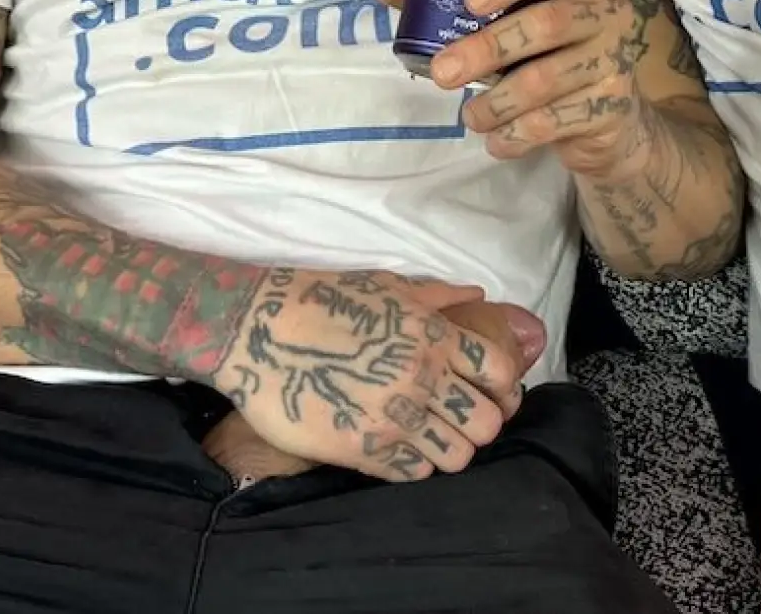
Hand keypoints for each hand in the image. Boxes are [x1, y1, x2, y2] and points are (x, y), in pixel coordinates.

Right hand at [208, 268, 532, 482]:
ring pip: (457, 456)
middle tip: (458, 418)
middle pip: (487, 423)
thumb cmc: (323, 299)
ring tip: (430, 438)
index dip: (502, 386)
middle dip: (479, 423)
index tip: (487, 389)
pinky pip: (413, 473)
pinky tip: (398, 448)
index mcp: (434, 336)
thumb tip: (480, 298)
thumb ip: (438, 296)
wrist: (258, 331)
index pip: (501, 372)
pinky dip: (413, 464)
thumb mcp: (387, 285)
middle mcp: (422, 379)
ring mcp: (393, 418)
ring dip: (449, 448)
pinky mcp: (362, 449)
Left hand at [373, 0, 658, 179]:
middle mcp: (605, 9)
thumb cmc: (546, 51)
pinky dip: (517, 134)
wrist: (607, 116)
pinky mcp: (612, 104)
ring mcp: (613, 57)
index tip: (470, 1)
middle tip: (442, 73)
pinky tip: (496, 139)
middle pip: (545, 24)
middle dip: (487, 49)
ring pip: (547, 79)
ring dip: (496, 101)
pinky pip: (558, 121)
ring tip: (470, 116)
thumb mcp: (508, 19)